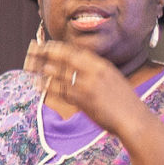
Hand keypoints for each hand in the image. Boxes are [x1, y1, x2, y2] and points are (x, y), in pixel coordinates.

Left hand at [25, 37, 149, 137]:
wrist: (134, 119)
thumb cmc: (124, 103)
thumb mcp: (113, 80)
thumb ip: (97, 72)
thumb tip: (81, 68)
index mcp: (102, 65)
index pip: (75, 50)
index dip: (58, 47)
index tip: (46, 45)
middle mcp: (94, 71)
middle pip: (64, 57)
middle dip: (46, 52)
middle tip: (32, 49)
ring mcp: (87, 85)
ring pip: (59, 72)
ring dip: (42, 67)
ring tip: (29, 64)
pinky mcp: (83, 100)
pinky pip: (60, 90)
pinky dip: (47, 86)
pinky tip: (38, 84)